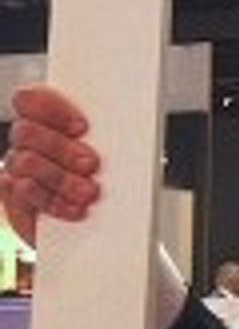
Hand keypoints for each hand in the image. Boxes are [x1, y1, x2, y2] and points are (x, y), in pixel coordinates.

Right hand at [1, 85, 99, 245]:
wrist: (97, 229)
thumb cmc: (110, 182)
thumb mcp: (113, 153)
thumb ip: (106, 137)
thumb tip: (131, 126)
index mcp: (50, 122)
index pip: (31, 98)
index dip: (51, 107)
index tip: (81, 126)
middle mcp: (30, 143)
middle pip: (26, 131)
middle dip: (60, 147)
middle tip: (91, 163)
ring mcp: (19, 170)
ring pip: (25, 162)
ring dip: (60, 178)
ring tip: (88, 191)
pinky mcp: (17, 199)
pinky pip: (21, 193)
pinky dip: (52, 201)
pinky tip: (75, 208)